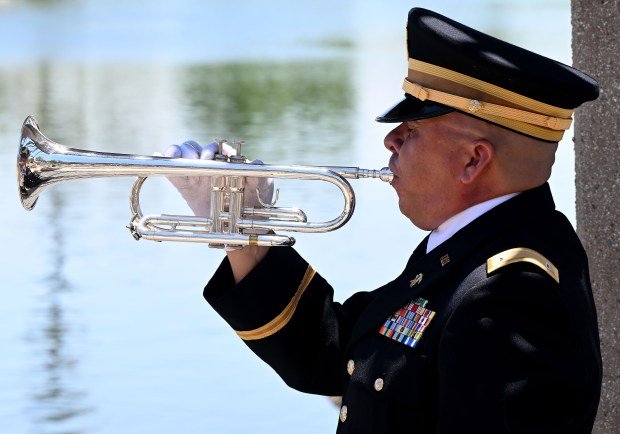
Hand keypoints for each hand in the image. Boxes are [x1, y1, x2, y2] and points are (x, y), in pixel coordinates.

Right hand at [155, 140, 273, 216]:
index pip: (216, 148)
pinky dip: (164, 163)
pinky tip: (159, 156)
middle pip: (195, 148)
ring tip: (175, 157)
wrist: (245, 227)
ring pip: (182, 156)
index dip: (211, 149)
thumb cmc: (257, 204)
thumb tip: (258, 163)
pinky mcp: (186, 187)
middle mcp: (210, 165)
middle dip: (192, 150)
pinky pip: (173, 173)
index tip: (209, 157)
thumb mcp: (263, 190)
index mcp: (227, 162)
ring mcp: (197, 175)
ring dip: (177, 153)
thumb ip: (261, 177)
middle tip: (194, 161)